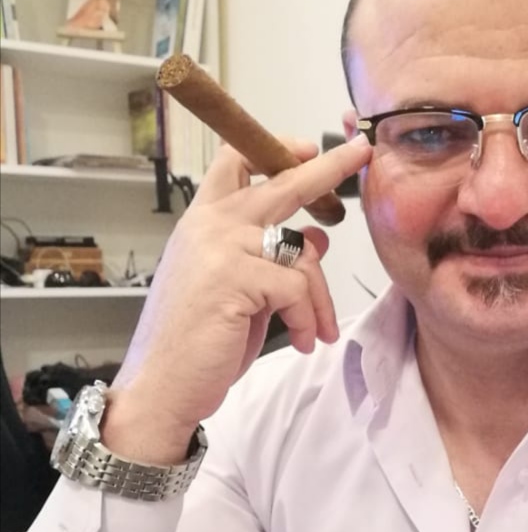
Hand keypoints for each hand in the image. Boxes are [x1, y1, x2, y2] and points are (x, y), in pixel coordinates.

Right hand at [101, 135, 371, 462]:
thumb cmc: (199, 339)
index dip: (272, 150)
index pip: (235, 162)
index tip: (306, 147)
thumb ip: (270, 256)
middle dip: (329, 166)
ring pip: (304, 252)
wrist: (163, 384)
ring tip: (317, 330)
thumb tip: (317, 233)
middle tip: (360, 152)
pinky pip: (297, 289)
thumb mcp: (240, 288)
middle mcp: (213, 224)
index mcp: (205, 221)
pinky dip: (306, 319)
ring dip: (320, 298)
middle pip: (282, 182)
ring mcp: (223, 247)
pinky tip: (300, 340)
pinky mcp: (237, 277)